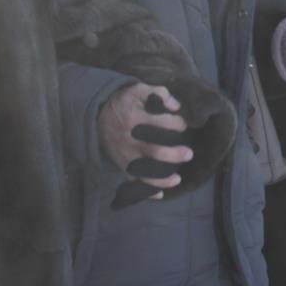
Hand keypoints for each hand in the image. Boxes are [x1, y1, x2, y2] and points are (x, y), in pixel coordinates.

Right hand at [97, 82, 190, 200]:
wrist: (96, 115)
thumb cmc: (124, 102)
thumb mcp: (138, 90)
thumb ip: (158, 93)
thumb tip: (176, 105)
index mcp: (135, 119)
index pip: (161, 124)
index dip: (176, 124)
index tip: (182, 124)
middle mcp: (130, 139)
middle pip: (154, 151)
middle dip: (174, 154)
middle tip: (189, 154)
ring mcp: (125, 154)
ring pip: (143, 171)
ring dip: (161, 179)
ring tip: (177, 179)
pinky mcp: (121, 164)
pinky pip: (132, 180)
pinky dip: (145, 190)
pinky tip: (159, 195)